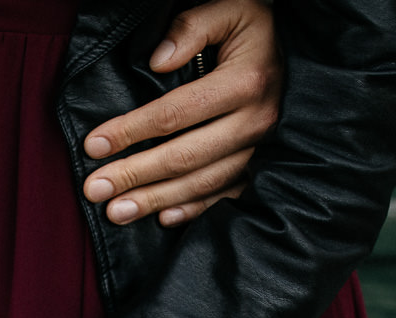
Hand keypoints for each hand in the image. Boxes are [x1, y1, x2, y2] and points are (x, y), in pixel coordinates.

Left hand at [80, 0, 280, 226]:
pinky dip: (194, 210)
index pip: (176, 113)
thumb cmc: (256, 28)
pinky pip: (228, 196)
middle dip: (135, 175)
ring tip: (116, 212)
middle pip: (184, 156)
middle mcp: (256, 121)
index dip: (132, 131)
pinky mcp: (264, 165)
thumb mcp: (230, 9)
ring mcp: (262, 149)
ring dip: (156, 200)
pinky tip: (163, 218)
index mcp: (245, 82)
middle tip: (95, 190)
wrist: (301, 52)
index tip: (94, 145)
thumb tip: (157, 62)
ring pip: (202, 183)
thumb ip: (191, 28)